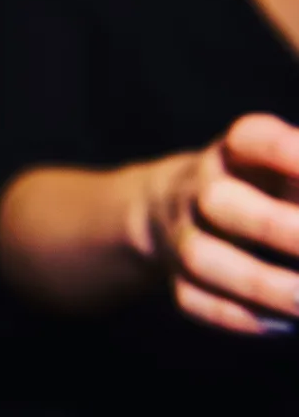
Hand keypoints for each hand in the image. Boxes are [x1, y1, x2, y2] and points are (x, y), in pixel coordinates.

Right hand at [147, 113, 298, 334]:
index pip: (251, 138)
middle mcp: (199, 188)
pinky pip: (193, 299)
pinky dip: (240, 317)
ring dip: (262, 284)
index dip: (292, 153)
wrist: (184, 207)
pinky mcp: (175, 276)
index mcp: (235, 151)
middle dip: (279, 228)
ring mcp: (181, 234)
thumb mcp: (293, 169)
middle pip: (218, 202)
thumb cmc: (269, 186)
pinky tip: (287, 324)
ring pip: (200, 257)